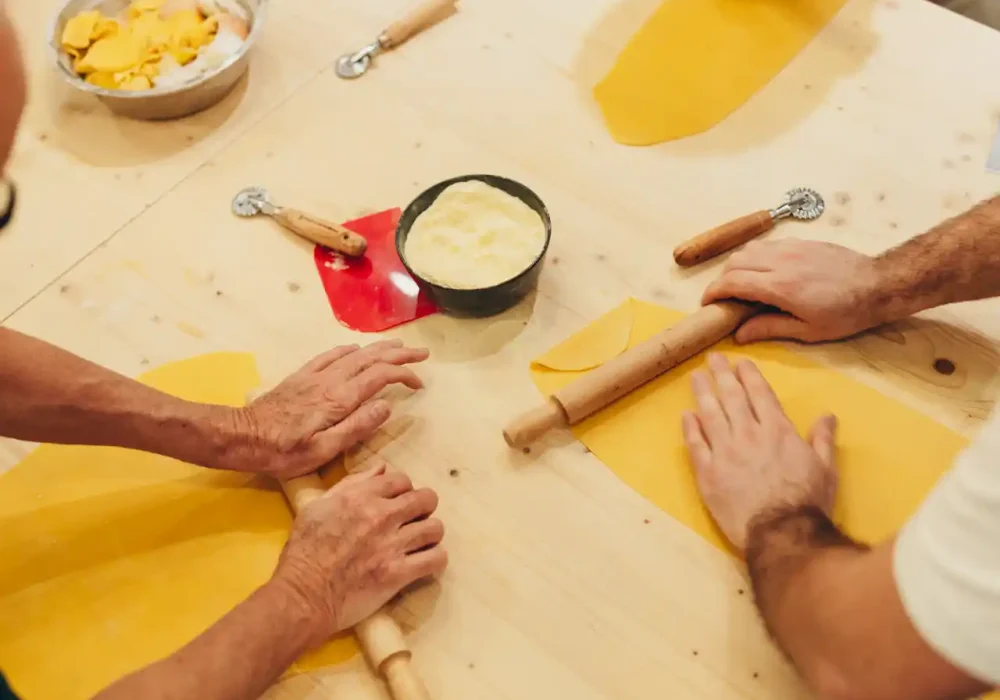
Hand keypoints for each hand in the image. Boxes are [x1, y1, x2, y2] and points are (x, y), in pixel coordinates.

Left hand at [228, 340, 428, 477]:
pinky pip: (330, 355)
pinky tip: (356, 348)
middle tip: (422, 354)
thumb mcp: (323, 450)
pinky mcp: (301, 377)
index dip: (403, 375)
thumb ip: (357, 427)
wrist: (241, 436)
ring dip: (379, 348)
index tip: (419, 383)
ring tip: (398, 345)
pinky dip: (349, 349)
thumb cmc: (283, 452)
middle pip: (371, 358)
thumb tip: (386, 406)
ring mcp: (314, 376)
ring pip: (354, 354)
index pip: (380, 377)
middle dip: (399, 353)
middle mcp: (330, 381)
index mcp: (340, 399)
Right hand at [272, 464, 446, 641]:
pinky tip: (424, 561)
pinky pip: (436, 558)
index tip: (398, 502)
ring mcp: (392, 545)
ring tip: (421, 542)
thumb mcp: (317, 506)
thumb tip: (381, 470)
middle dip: (423, 507)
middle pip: (426, 499)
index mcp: (360, 496)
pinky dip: (435, 559)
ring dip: (430, 534)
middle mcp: (381, 515)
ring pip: (435, 528)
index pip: (402, 479)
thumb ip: (351, 484)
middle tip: (413, 520)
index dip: (403, 490)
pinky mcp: (399, 573)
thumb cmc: (304, 551)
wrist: (303, 594)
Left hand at [681, 354, 837, 551]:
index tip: (740, 362)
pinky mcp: (707, 473)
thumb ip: (822, 439)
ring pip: (710, 415)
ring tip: (696, 377)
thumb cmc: (808, 502)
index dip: (749, 376)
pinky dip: (690, 428)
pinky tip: (686, 415)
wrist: (781, 533)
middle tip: (712, 358)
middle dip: (722, 375)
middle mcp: (749, 435)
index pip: (760, 394)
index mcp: (778, 431)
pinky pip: (695, 445)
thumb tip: (828, 415)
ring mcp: (725, 452)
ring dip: (703, 393)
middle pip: (731, 397)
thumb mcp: (825, 469)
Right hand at [701, 240, 883, 343]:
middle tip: (725, 298)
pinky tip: (766, 273)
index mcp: (781, 286)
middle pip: (734, 262)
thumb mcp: (808, 331)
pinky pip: (767, 246)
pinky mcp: (801, 242)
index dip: (713, 292)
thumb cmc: (846, 313)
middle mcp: (781, 261)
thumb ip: (770, 328)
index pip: (732, 282)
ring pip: (749, 250)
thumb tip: (739, 334)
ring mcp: (791, 248)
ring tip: (743, 285)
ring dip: (738, 266)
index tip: (707, 304)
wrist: (879, 284)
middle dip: (722, 279)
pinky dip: (756, 258)